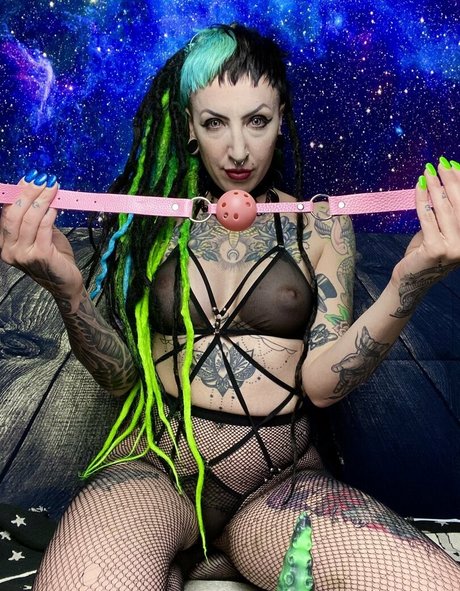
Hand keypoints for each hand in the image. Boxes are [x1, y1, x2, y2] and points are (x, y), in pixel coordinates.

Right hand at [0, 170, 83, 298]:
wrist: (66, 283)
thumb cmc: (54, 257)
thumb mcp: (40, 234)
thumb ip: (36, 217)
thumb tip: (39, 189)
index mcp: (4, 243)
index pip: (6, 213)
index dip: (17, 193)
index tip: (29, 178)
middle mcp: (9, 250)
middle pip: (14, 214)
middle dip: (28, 193)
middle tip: (42, 179)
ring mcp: (23, 255)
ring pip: (29, 219)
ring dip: (42, 200)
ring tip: (52, 187)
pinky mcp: (40, 256)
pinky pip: (43, 228)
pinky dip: (49, 214)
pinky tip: (55, 206)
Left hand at [393, 158, 459, 280]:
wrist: (411, 279)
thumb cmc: (426, 251)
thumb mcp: (441, 229)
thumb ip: (447, 210)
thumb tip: (448, 178)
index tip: (454, 164)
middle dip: (450, 180)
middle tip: (440, 163)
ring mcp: (455, 248)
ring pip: (444, 209)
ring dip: (436, 187)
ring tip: (428, 171)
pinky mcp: (436, 249)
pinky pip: (427, 217)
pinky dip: (422, 199)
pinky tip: (419, 186)